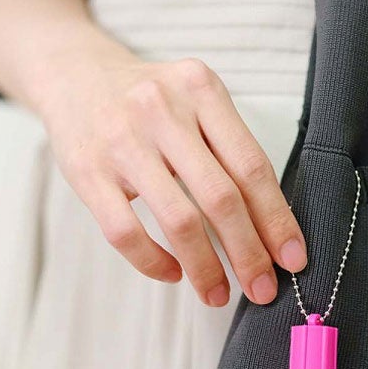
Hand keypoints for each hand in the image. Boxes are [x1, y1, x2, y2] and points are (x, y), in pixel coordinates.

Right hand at [36, 34, 306, 307]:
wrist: (74, 74)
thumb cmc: (151, 101)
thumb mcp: (196, 101)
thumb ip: (229, 150)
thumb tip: (270, 230)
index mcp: (202, 89)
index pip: (252, 166)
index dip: (277, 220)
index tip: (293, 259)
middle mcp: (163, 110)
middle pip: (221, 198)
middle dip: (249, 253)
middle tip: (263, 289)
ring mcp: (122, 141)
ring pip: (178, 220)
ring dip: (205, 268)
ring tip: (219, 294)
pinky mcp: (86, 171)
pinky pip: (126, 233)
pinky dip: (154, 262)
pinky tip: (173, 274)